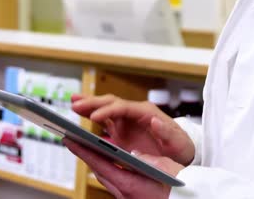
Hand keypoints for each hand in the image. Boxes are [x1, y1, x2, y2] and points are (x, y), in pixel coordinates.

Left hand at [63, 138, 183, 198]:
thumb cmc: (181, 189)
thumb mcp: (169, 169)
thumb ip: (151, 160)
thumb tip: (134, 153)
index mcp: (131, 186)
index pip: (100, 165)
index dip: (83, 151)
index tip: (69, 139)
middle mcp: (125, 194)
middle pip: (99, 171)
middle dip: (85, 154)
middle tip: (72, 139)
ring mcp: (127, 197)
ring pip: (105, 176)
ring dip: (95, 161)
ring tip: (86, 147)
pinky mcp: (131, 197)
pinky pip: (114, 181)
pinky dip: (107, 169)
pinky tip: (107, 161)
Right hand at [72, 94, 194, 165]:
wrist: (180, 152)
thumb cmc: (180, 146)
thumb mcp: (177, 141)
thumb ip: (166, 131)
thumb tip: (154, 120)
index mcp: (146, 112)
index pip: (123, 107)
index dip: (108, 111)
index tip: (94, 117)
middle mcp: (134, 112)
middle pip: (110, 102)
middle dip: (93, 103)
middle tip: (75, 104)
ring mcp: (126, 120)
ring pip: (104, 107)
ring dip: (88, 104)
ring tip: (72, 101)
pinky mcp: (121, 129)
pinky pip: (103, 118)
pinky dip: (90, 113)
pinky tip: (78, 112)